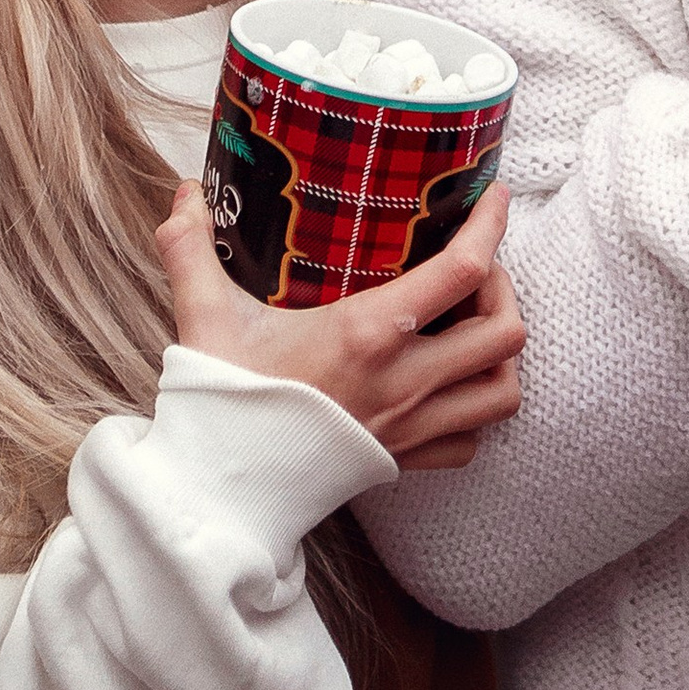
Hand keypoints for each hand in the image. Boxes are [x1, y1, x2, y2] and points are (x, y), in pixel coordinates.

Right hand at [158, 179, 525, 471]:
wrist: (216, 494)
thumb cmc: (220, 403)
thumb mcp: (204, 318)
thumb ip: (191, 250)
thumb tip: (182, 195)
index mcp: (367, 333)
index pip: (462, 270)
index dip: (491, 225)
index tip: (494, 196)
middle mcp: (403, 380)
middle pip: (505, 332)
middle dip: (505, 291)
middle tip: (476, 269)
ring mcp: (409, 427)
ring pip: (503, 393)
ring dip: (501, 355)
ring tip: (473, 324)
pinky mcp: (402, 462)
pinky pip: (471, 441)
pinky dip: (475, 410)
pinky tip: (451, 384)